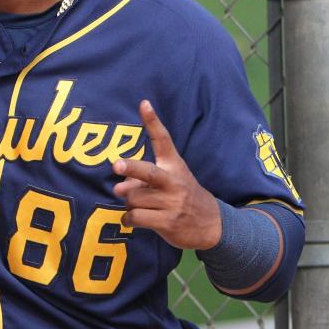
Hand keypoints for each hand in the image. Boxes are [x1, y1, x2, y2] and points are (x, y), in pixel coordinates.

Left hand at [112, 100, 220, 249]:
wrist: (211, 224)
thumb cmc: (182, 196)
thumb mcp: (169, 180)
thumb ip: (140, 179)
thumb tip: (118, 187)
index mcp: (173, 166)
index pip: (163, 140)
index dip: (153, 122)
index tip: (144, 104)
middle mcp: (173, 182)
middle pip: (148, 172)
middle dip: (131, 168)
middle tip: (116, 165)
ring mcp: (172, 203)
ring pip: (133, 198)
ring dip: (128, 202)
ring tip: (139, 205)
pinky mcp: (167, 222)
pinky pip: (135, 217)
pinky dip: (128, 219)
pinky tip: (134, 218)